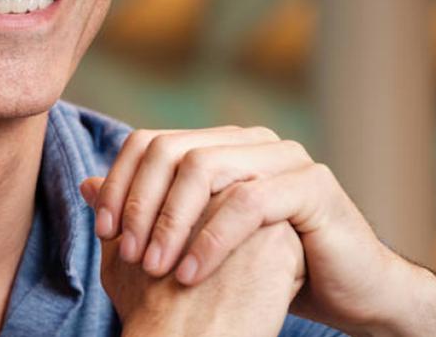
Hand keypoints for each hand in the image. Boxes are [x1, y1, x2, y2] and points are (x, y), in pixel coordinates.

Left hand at [81, 126, 408, 332]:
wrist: (348, 294)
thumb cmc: (269, 270)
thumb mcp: (196, 240)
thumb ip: (145, 209)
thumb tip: (87, 184)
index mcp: (221, 145)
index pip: (151, 142)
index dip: (119, 182)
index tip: (102, 230)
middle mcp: (251, 141)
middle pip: (172, 150)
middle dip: (139, 203)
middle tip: (126, 252)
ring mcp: (285, 157)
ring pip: (206, 169)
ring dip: (171, 221)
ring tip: (154, 267)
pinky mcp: (312, 186)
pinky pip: (249, 203)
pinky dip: (211, 240)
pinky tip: (189, 273)